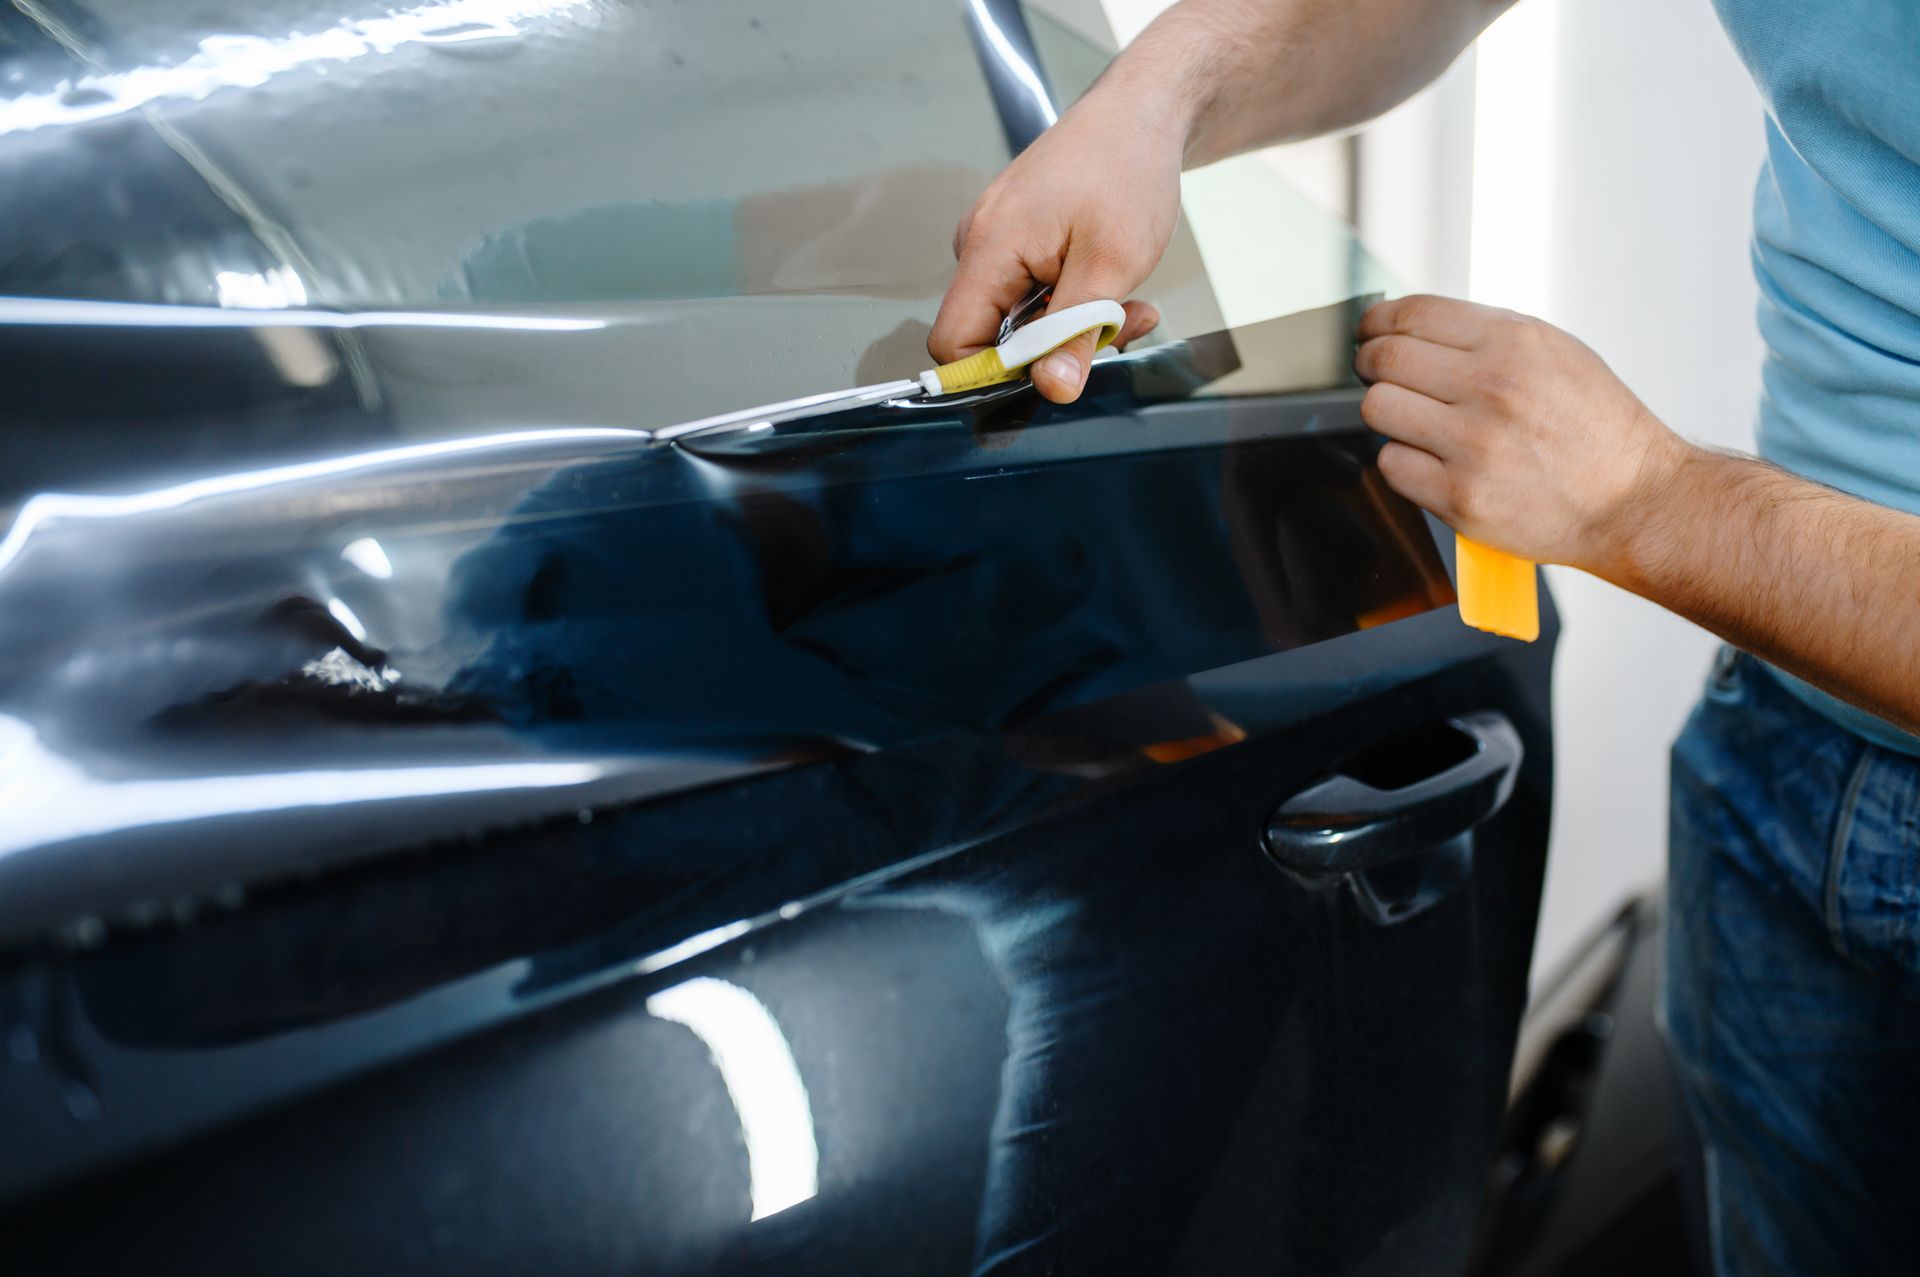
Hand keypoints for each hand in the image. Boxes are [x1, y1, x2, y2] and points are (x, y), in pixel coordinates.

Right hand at [929, 84, 1174, 402]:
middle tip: (1119, 327)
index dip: (994, 373)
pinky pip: (1032, 293)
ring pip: (1020, 319)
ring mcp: (997, 239)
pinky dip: (1073, 301)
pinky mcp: (1017, 238)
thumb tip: (1050, 388)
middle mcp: (980, 242)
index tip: (1052, 374)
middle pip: (990, 335)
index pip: (953, 342)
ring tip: (1126, 299)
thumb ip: (1074, 333)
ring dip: (1074, 324)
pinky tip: (1109, 283)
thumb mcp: (1112, 264)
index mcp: (989, 246)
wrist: (1142, 113)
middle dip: (1055, 348)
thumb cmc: (1127, 166)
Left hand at [1354, 295, 1693, 576]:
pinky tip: (1430, 461)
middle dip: (1369, 364)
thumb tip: (1414, 325)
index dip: (1377, 322)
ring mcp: (1474, 444)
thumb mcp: (1556, 353)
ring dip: (1386, 414)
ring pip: (1378, 410)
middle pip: (1385, 360)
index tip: (1369, 332)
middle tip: (1375, 374)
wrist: (1633, 499)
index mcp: (1515, 342)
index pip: (1413, 314)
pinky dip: (1402, 462)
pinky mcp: (1461, 496)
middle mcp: (1493, 387)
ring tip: (1411, 421)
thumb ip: (1486, 337)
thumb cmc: (1596, 428)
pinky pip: (1392, 465)